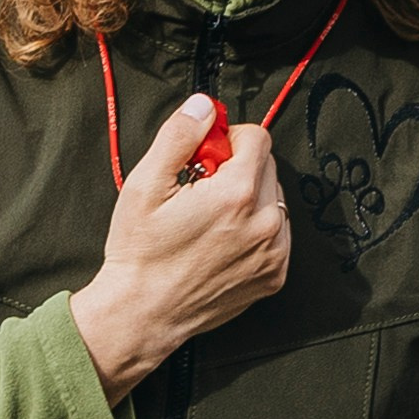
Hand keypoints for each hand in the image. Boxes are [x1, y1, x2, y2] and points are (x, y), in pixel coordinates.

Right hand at [70, 95, 289, 400]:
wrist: (144, 313)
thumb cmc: (141, 252)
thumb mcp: (146, 184)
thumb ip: (179, 136)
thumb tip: (204, 106)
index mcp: (236, 195)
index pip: (258, 139)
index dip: (228, 139)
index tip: (206, 155)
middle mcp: (265, 224)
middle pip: (267, 167)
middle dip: (238, 168)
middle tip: (202, 189)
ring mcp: (274, 254)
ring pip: (274, 200)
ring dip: (249, 198)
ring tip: (211, 219)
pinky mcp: (274, 276)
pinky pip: (277, 234)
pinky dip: (256, 229)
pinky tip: (223, 241)